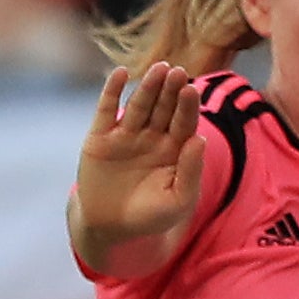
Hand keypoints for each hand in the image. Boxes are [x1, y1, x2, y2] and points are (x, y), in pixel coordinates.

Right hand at [74, 57, 205, 248]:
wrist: (111, 228)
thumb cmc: (151, 216)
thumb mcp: (178, 201)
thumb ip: (190, 171)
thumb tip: (198, 139)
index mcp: (175, 148)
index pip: (184, 122)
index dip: (188, 106)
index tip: (191, 90)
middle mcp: (152, 135)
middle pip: (164, 107)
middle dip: (171, 90)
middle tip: (178, 72)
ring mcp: (126, 134)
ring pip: (139, 104)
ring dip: (148, 86)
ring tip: (158, 69)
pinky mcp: (100, 136)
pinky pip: (106, 109)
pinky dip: (112, 90)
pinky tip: (120, 73)